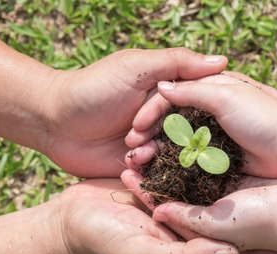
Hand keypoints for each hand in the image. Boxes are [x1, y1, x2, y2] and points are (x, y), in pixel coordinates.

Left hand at [42, 48, 228, 177]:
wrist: (54, 121)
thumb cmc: (93, 88)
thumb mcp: (136, 67)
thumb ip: (176, 63)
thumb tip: (222, 61)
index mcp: (169, 90)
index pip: (200, 99)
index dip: (199, 107)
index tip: (197, 113)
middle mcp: (166, 116)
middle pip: (190, 129)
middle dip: (173, 132)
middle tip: (150, 130)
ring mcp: (154, 140)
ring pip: (175, 152)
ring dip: (157, 149)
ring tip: (134, 144)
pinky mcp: (141, 162)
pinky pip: (158, 169)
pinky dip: (147, 165)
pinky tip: (131, 159)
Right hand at [51, 179, 276, 253]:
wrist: (66, 225)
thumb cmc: (102, 248)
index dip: (267, 249)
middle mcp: (188, 232)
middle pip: (233, 224)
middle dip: (262, 212)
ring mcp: (176, 210)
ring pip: (215, 197)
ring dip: (240, 186)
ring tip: (270, 170)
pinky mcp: (163, 190)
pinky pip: (191, 179)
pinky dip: (208, 168)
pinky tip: (227, 151)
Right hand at [125, 72, 276, 177]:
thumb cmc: (262, 117)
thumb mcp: (225, 96)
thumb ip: (191, 91)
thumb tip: (160, 88)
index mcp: (208, 91)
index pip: (169, 99)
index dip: (149, 113)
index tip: (135, 129)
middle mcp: (206, 112)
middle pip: (168, 122)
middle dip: (148, 135)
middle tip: (131, 149)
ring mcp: (212, 136)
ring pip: (175, 143)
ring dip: (156, 152)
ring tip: (138, 163)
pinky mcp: (218, 157)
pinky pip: (190, 160)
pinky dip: (173, 165)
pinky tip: (156, 173)